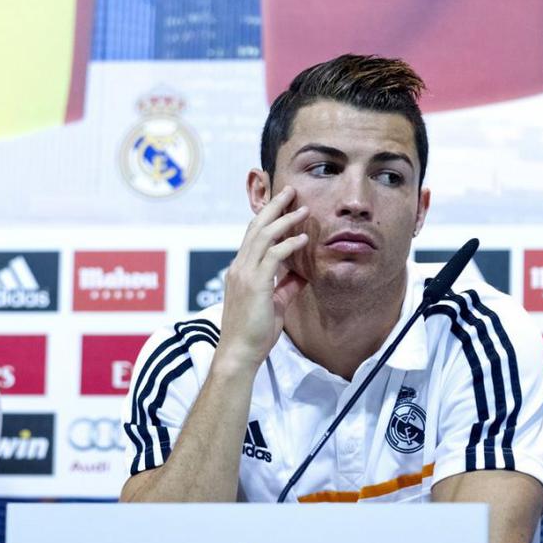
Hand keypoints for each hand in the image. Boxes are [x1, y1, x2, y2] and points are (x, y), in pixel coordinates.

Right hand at [216, 186, 309, 368]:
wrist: (239, 352)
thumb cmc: (254, 332)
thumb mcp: (273, 304)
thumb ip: (285, 286)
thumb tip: (302, 273)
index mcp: (240, 270)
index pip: (252, 235)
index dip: (266, 217)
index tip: (283, 204)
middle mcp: (239, 267)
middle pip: (255, 227)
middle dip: (273, 207)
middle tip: (290, 190)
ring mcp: (244, 274)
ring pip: (263, 236)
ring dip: (284, 220)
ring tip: (302, 208)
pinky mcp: (255, 284)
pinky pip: (273, 256)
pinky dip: (289, 244)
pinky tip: (303, 239)